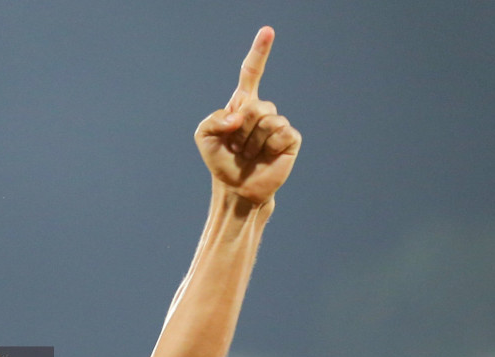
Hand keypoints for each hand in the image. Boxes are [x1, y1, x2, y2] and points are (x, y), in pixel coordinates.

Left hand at [195, 27, 300, 206]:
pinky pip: (280, 133)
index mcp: (242, 104)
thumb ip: (213, 119)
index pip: (251, 72)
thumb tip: (239, 117)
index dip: (260, 51)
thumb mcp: (204, 136)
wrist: (235, 188)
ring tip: (249, 154)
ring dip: (252, 143)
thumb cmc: (221, 160)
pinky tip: (265, 157)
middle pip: (254, 106)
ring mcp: (278, 123)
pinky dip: (268, 147)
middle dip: (241, 130)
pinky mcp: (290, 139)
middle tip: (237, 146)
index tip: (268, 31)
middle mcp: (262, 110)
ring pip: (266, 121)